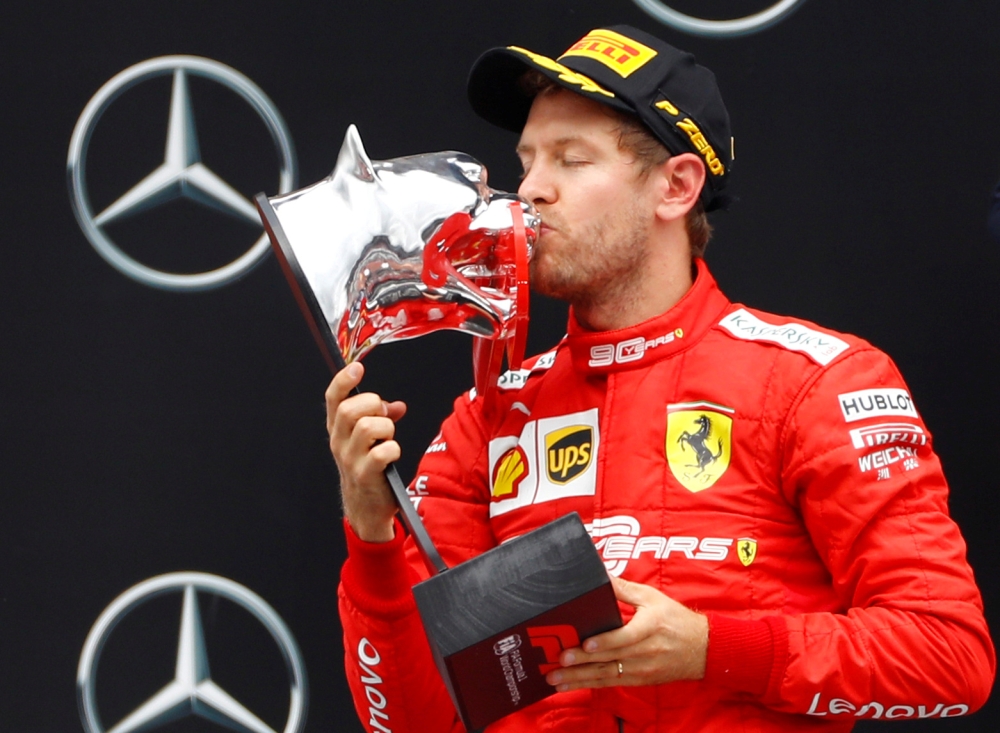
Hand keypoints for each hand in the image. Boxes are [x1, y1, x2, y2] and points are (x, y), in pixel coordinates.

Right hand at [325, 362, 406, 541]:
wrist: (365, 507)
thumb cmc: (368, 468)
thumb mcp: (368, 440)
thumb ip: (381, 418)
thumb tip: (398, 406)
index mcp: (337, 430)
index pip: (333, 399)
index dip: (343, 381)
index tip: (357, 369)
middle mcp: (339, 442)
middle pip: (350, 410)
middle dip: (373, 405)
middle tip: (383, 415)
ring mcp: (350, 460)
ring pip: (367, 428)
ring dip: (386, 428)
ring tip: (388, 438)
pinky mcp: (365, 475)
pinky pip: (382, 452)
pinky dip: (393, 449)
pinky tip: (392, 454)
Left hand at [546, 575, 707, 690]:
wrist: (702, 649)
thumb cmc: (675, 619)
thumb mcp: (652, 597)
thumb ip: (624, 588)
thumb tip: (600, 573)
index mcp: (650, 628)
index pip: (626, 637)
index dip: (605, 642)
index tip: (586, 644)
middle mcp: (645, 652)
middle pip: (610, 658)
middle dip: (582, 662)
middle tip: (559, 662)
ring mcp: (642, 669)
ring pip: (607, 675)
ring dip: (579, 679)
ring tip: (556, 679)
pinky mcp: (639, 680)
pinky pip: (612, 683)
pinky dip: (590, 685)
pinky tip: (572, 686)